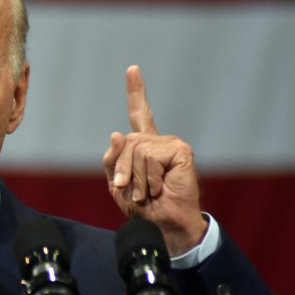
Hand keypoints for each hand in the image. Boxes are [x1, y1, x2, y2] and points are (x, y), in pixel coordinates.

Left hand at [103, 65, 207, 256]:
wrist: (161, 224)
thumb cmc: (142, 206)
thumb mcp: (117, 183)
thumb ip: (114, 159)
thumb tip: (118, 133)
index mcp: (145, 146)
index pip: (140, 114)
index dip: (136, 91)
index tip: (132, 69)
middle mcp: (159, 142)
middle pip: (126, 142)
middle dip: (123, 170)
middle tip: (133, 191)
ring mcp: (172, 144)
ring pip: (136, 150)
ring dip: (136, 178)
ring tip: (149, 192)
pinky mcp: (181, 151)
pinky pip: (149, 157)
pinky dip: (149, 178)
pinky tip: (160, 188)